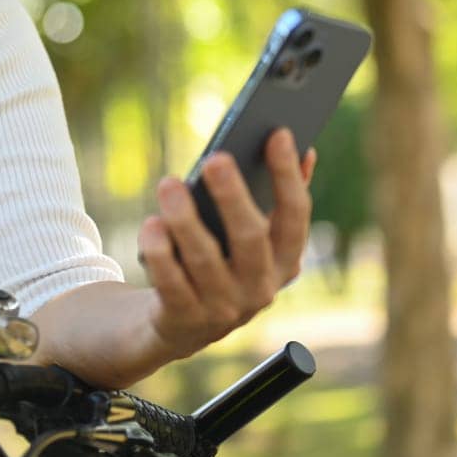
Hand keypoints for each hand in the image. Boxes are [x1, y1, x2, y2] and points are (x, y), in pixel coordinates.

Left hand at [136, 128, 316, 359]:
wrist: (184, 323)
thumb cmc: (223, 261)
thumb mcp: (255, 238)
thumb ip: (276, 198)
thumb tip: (305, 150)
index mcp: (285, 261)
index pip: (295, 215)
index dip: (288, 175)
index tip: (279, 133)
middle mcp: (260, 287)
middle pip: (250, 237)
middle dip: (233, 196)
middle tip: (215, 158)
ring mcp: (223, 307)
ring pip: (204, 259)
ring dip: (185, 219)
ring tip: (168, 184)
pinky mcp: (185, 318)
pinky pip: (170, 282)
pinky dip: (160, 252)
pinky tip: (151, 224)